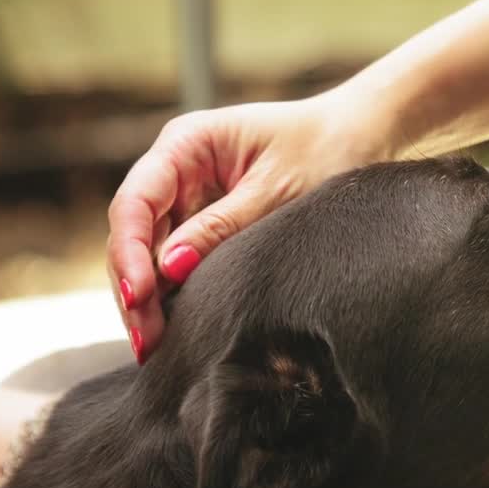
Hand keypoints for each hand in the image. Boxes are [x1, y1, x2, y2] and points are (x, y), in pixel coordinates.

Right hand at [107, 94, 385, 362]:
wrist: (360, 139)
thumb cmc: (324, 150)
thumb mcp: (276, 190)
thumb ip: (222, 226)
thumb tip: (171, 268)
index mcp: (185, 143)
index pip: (135, 201)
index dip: (128, 252)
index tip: (140, 297)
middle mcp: (175, 168)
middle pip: (132, 233)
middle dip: (133, 288)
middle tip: (148, 342)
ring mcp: (186, 197)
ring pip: (147, 253)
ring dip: (146, 300)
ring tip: (154, 348)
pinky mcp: (202, 222)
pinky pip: (173, 261)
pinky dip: (170, 295)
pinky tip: (172, 331)